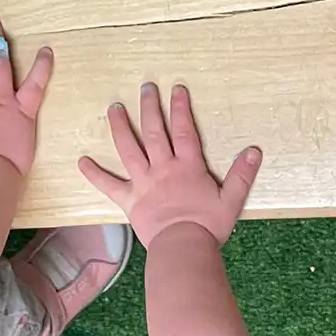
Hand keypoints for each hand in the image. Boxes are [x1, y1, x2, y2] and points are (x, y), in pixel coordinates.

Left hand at [79, 83, 260, 246]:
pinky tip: (80, 161)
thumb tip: (254, 150)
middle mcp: (163, 168)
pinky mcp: (129, 200)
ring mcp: (144, 183)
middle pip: (154, 132)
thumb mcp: (232, 200)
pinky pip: (108, 186)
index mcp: (187, 166)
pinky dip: (94, 174)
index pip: (183, 130)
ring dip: (120, 127)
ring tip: (113, 108)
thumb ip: (242, 174)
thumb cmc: (209, 226)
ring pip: (129, 149)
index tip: (176, 88)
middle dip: (150, 107)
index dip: (180, 108)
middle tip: (145, 87)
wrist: (184, 248)